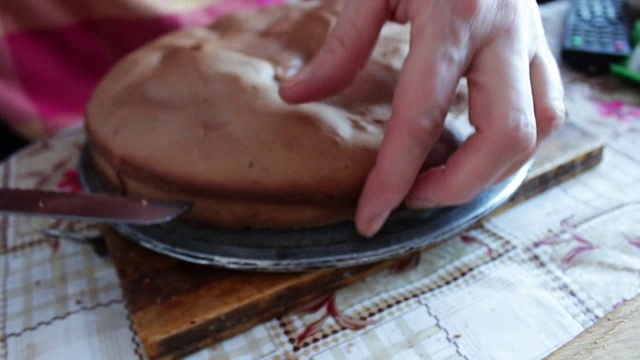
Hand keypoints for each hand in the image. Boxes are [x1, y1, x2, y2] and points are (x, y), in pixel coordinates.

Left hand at [279, 0, 564, 236]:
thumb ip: (340, 45)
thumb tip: (296, 96)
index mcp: (452, 17)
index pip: (421, 118)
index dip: (394, 178)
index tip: (370, 218)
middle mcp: (502, 34)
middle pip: (504, 138)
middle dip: (456, 186)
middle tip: (411, 196)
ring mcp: (529, 40)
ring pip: (537, 130)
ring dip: (489, 170)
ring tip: (440, 178)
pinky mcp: (539, 46)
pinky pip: (545, 109)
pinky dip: (512, 143)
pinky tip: (474, 147)